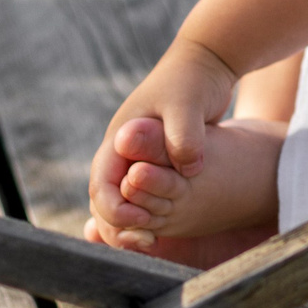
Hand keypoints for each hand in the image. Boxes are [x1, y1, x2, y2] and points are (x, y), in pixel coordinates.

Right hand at [86, 39, 236, 244]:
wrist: (207, 62)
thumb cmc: (193, 80)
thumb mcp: (188, 105)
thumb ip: (184, 136)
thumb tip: (187, 168)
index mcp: (120, 138)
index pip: (100, 184)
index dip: (113, 211)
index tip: (138, 225)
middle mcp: (123, 151)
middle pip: (105, 200)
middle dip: (117, 226)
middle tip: (145, 245)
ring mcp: (138, 157)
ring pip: (123, 201)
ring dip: (131, 225)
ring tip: (151, 244)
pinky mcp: (158, 161)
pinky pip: (145, 196)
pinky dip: (149, 214)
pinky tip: (164, 230)